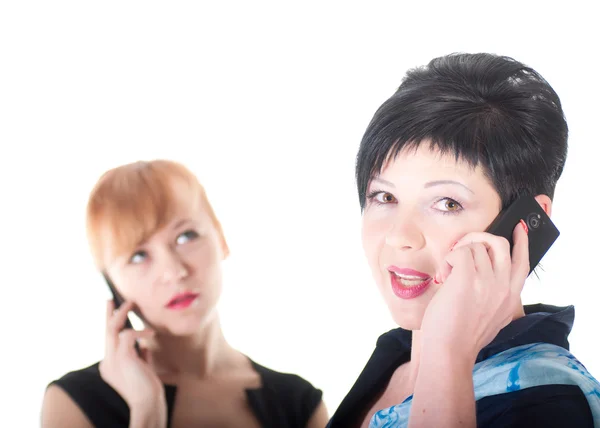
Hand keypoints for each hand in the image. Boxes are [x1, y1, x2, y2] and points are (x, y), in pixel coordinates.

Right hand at [99, 300, 166, 426]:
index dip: (109, 323)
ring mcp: (111, 360)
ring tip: (131, 303)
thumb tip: (143, 342)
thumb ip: (139, 354)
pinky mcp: (122, 358)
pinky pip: (128, 335)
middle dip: (109, 314)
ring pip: (112, 329)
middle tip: (112, 298)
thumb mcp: (141, 367)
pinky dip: (140, 331)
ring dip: (122, 314)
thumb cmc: (148, 387)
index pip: (108, 340)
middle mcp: (107, 362)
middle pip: (106, 331)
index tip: (113, 309)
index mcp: (109, 365)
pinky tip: (150, 334)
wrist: (148, 402)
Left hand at [420, 221, 529, 360]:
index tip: (519, 227)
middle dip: (479, 238)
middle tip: (462, 247)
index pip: (523, 261)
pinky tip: (444, 277)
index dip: (521, 241)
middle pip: (499, 244)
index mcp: (511, 296)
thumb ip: (495, 296)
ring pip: (474, 246)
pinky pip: (459, 252)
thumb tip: (484, 271)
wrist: (450, 351)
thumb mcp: (492, 317)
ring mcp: (488, 281)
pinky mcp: (468, 278)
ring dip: (456, 254)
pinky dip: (448, 260)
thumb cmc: (462, 336)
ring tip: (448, 275)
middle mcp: (503, 286)